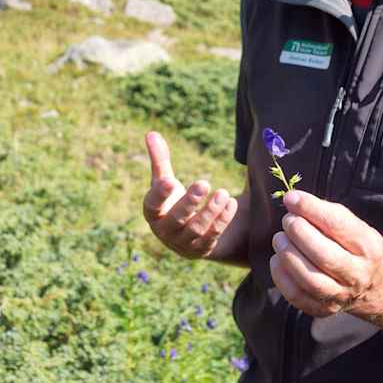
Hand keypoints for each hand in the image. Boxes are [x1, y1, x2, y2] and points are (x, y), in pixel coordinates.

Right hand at [142, 131, 237, 259]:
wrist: (190, 233)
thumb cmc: (175, 202)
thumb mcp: (166, 182)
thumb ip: (160, 160)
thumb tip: (151, 133)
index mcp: (153, 213)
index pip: (152, 205)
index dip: (160, 194)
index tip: (171, 180)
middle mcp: (165, 231)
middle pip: (176, 219)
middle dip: (190, 202)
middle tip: (204, 183)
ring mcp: (183, 243)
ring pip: (197, 229)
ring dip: (211, 210)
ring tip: (224, 192)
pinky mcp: (202, 250)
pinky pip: (212, 237)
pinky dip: (222, 220)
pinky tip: (231, 204)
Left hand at [269, 190, 382, 316]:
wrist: (365, 281)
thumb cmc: (347, 243)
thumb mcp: (347, 223)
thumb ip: (322, 211)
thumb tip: (292, 200)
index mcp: (368, 246)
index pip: (339, 225)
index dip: (311, 209)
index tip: (291, 198)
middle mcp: (359, 274)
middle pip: (325, 256)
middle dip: (300, 234)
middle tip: (287, 221)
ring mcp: (342, 295)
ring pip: (312, 280)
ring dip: (289, 256)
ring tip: (279, 239)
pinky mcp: (324, 309)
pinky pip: (298, 296)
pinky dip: (282, 277)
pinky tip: (277, 260)